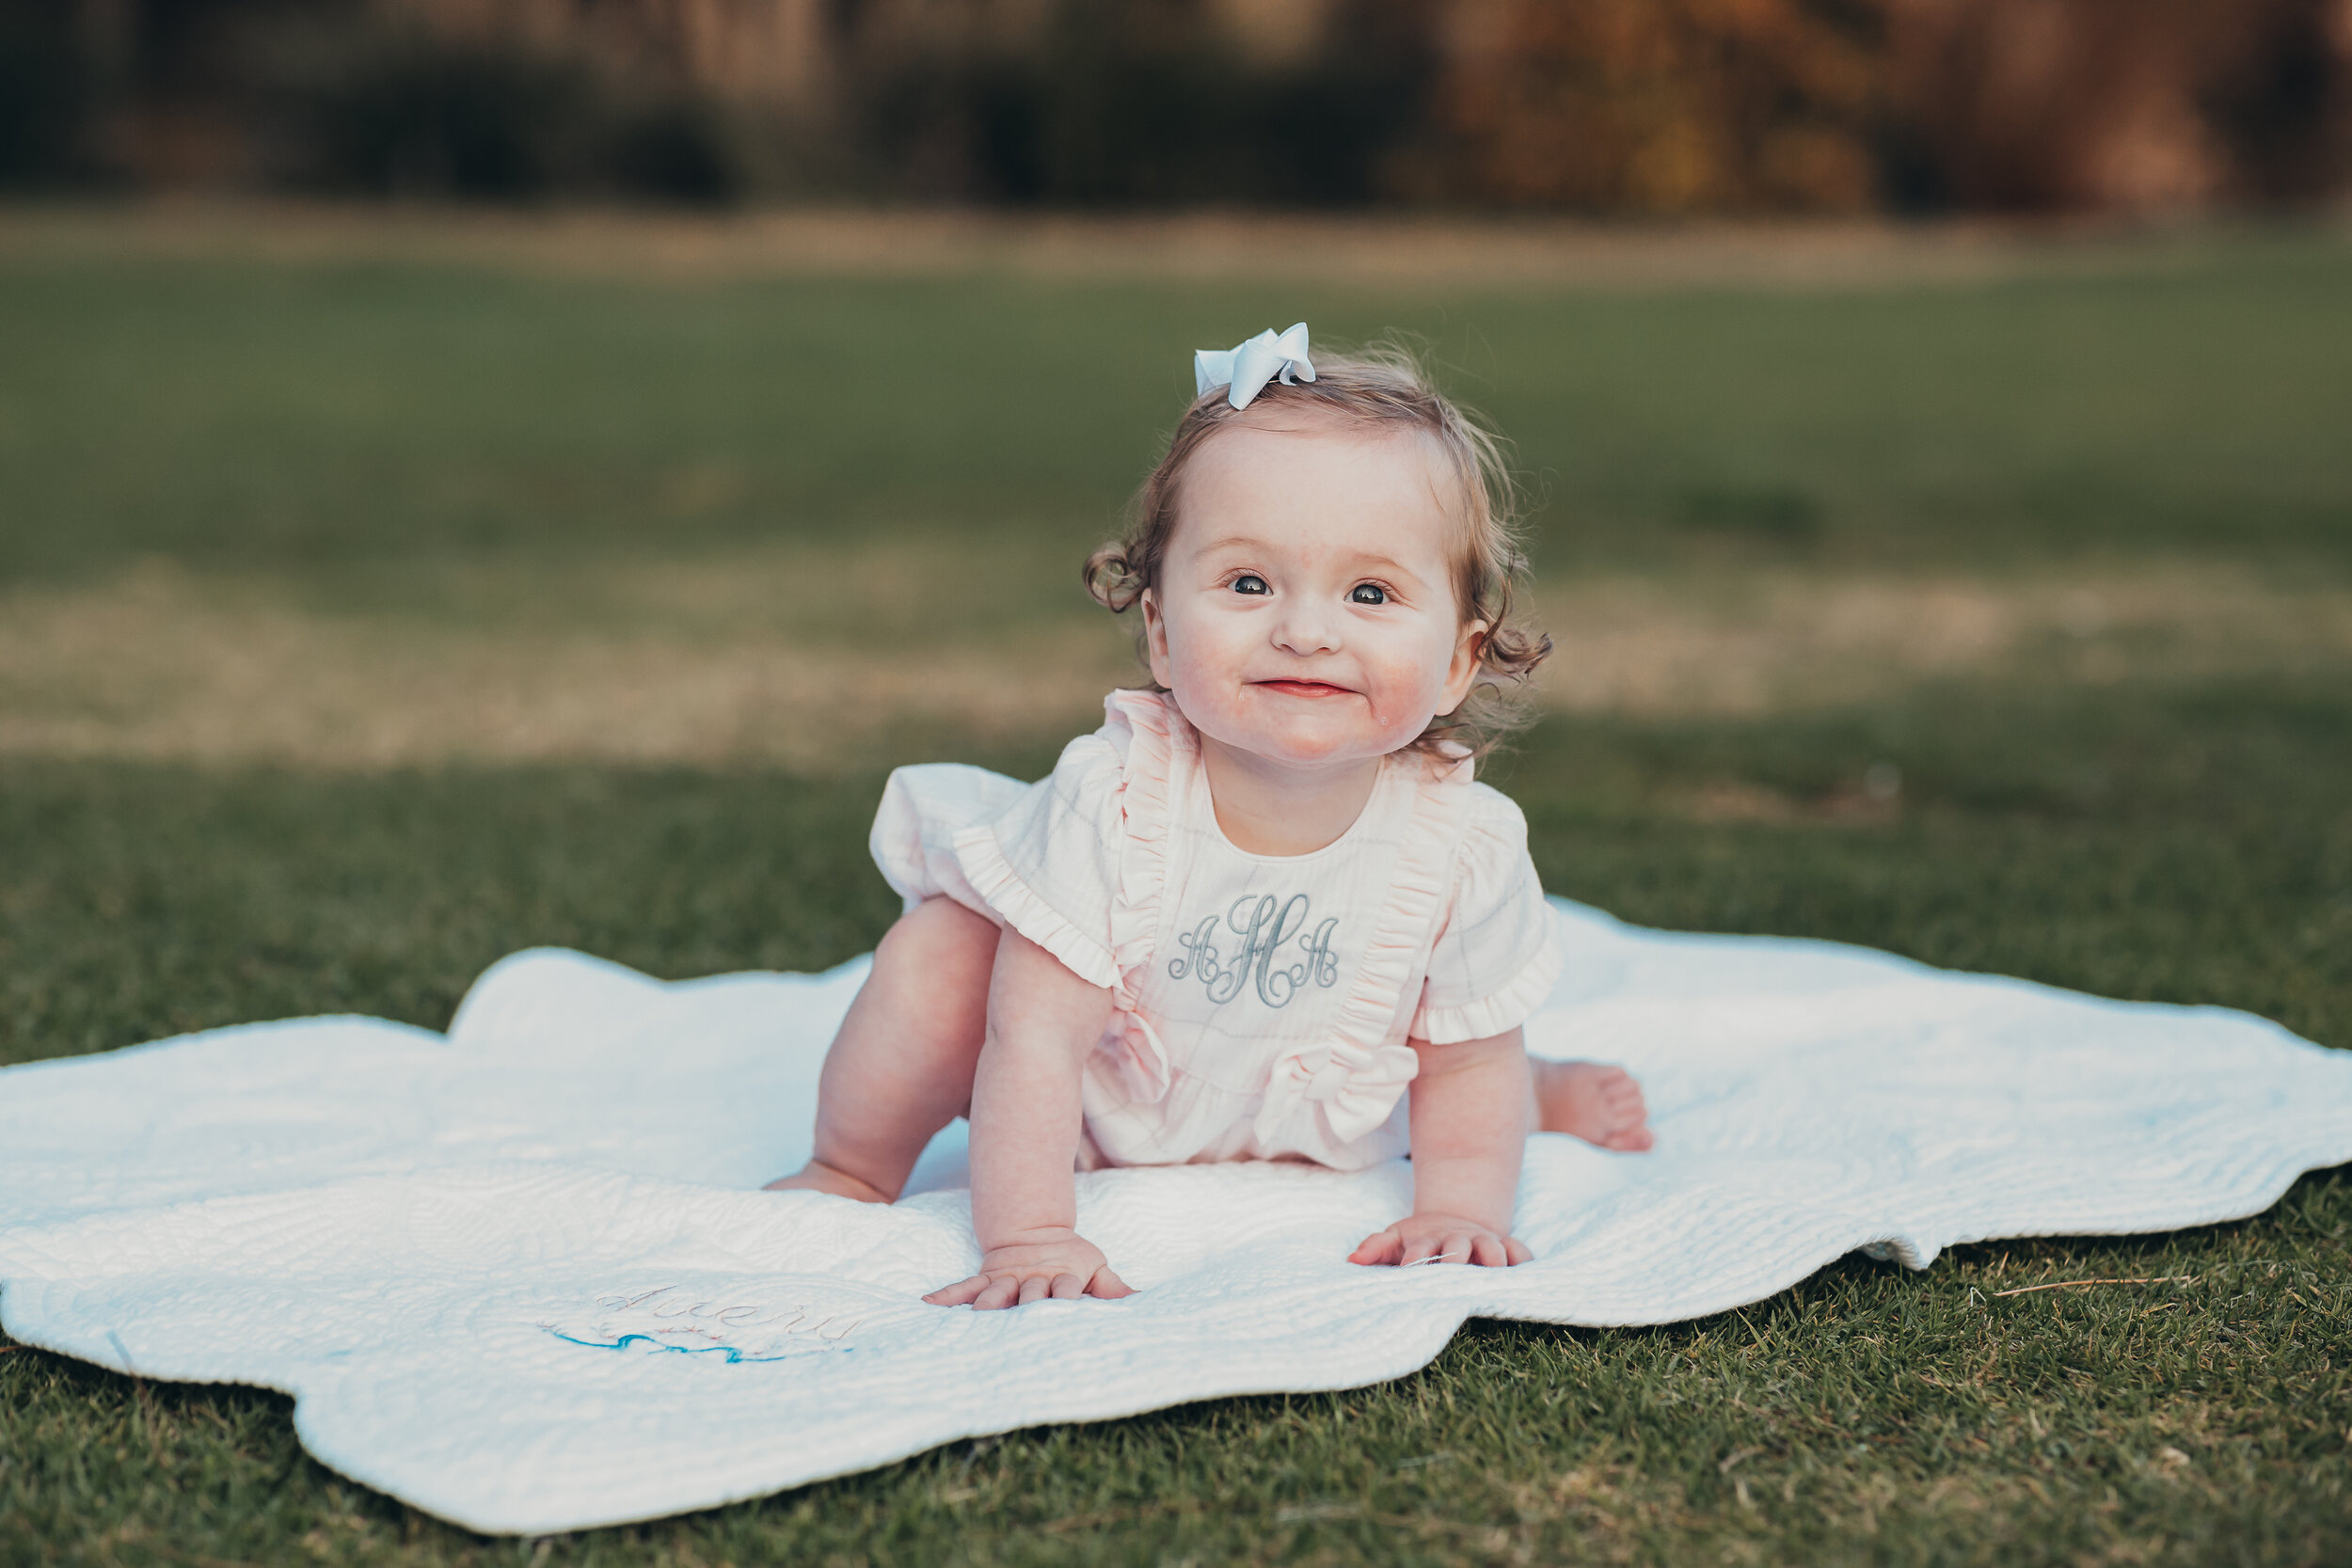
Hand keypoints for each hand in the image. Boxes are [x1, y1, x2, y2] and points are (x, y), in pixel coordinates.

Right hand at [924, 1227, 1134, 1308]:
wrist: (1037, 1232)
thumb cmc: (1072, 1259)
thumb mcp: (1097, 1267)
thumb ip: (1114, 1288)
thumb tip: (1142, 1301)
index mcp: (1063, 1277)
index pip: (1066, 1290)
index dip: (1067, 1299)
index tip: (1067, 1310)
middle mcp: (1033, 1279)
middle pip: (1030, 1294)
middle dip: (1026, 1307)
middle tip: (1021, 1323)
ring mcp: (1007, 1279)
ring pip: (996, 1293)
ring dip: (988, 1306)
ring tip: (977, 1320)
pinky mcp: (987, 1277)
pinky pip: (965, 1287)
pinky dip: (948, 1295)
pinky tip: (929, 1304)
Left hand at [1349, 1212, 1530, 1268]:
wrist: (1450, 1221)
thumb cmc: (1416, 1240)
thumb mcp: (1394, 1239)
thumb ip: (1375, 1248)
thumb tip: (1352, 1258)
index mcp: (1427, 1240)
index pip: (1420, 1247)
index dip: (1415, 1257)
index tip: (1407, 1267)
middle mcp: (1457, 1241)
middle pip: (1458, 1246)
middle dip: (1457, 1256)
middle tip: (1454, 1268)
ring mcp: (1481, 1242)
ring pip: (1491, 1247)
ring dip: (1493, 1256)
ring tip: (1494, 1268)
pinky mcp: (1502, 1245)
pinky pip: (1517, 1250)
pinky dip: (1521, 1257)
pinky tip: (1524, 1267)